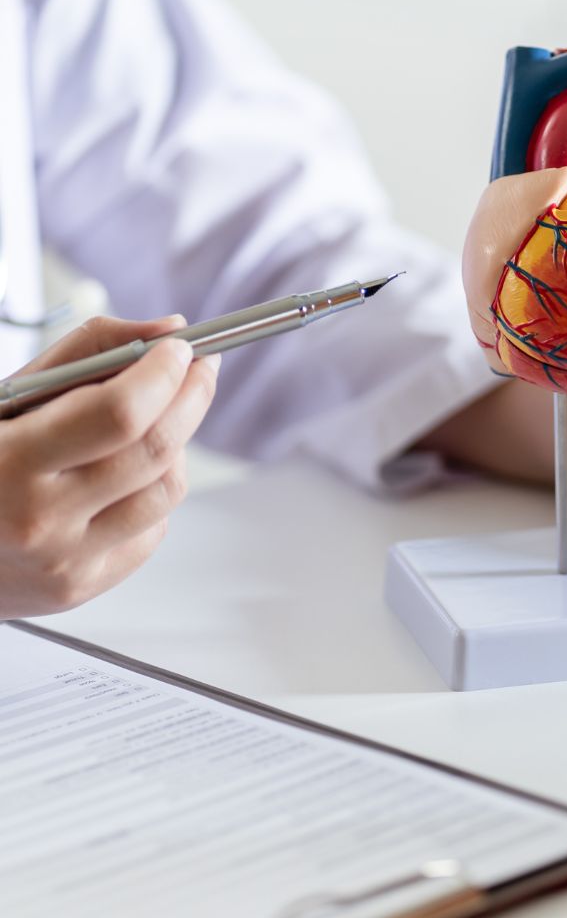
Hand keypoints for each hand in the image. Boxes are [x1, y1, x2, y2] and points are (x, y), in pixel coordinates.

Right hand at [0, 315, 218, 617]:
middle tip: (196, 369)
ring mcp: (64, 562)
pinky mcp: (82, 586)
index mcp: (8, 464)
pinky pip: (152, 529)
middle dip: (191, 397)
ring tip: (154, 422)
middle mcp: (40, 521)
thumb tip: (167, 331)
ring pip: (167, 491)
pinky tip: (125, 475)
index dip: (164, 373)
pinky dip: (152, 492)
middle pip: (156, 450)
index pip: (120, 413)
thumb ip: (84, 352)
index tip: (181, 348)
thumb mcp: (5, 395)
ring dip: (176, 446)